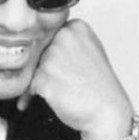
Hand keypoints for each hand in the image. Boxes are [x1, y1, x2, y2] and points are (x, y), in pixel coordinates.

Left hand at [18, 20, 134, 139]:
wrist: (108, 112)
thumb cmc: (100, 88)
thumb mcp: (89, 52)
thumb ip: (68, 43)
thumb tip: (41, 43)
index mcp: (77, 27)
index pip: (50, 36)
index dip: (55, 55)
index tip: (68, 67)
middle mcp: (64, 36)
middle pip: (39, 51)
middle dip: (45, 67)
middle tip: (67, 80)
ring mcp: (53, 56)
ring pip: (33, 68)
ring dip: (41, 81)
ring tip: (64, 90)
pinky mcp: (43, 76)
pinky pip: (30, 85)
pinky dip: (38, 95)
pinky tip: (58, 97)